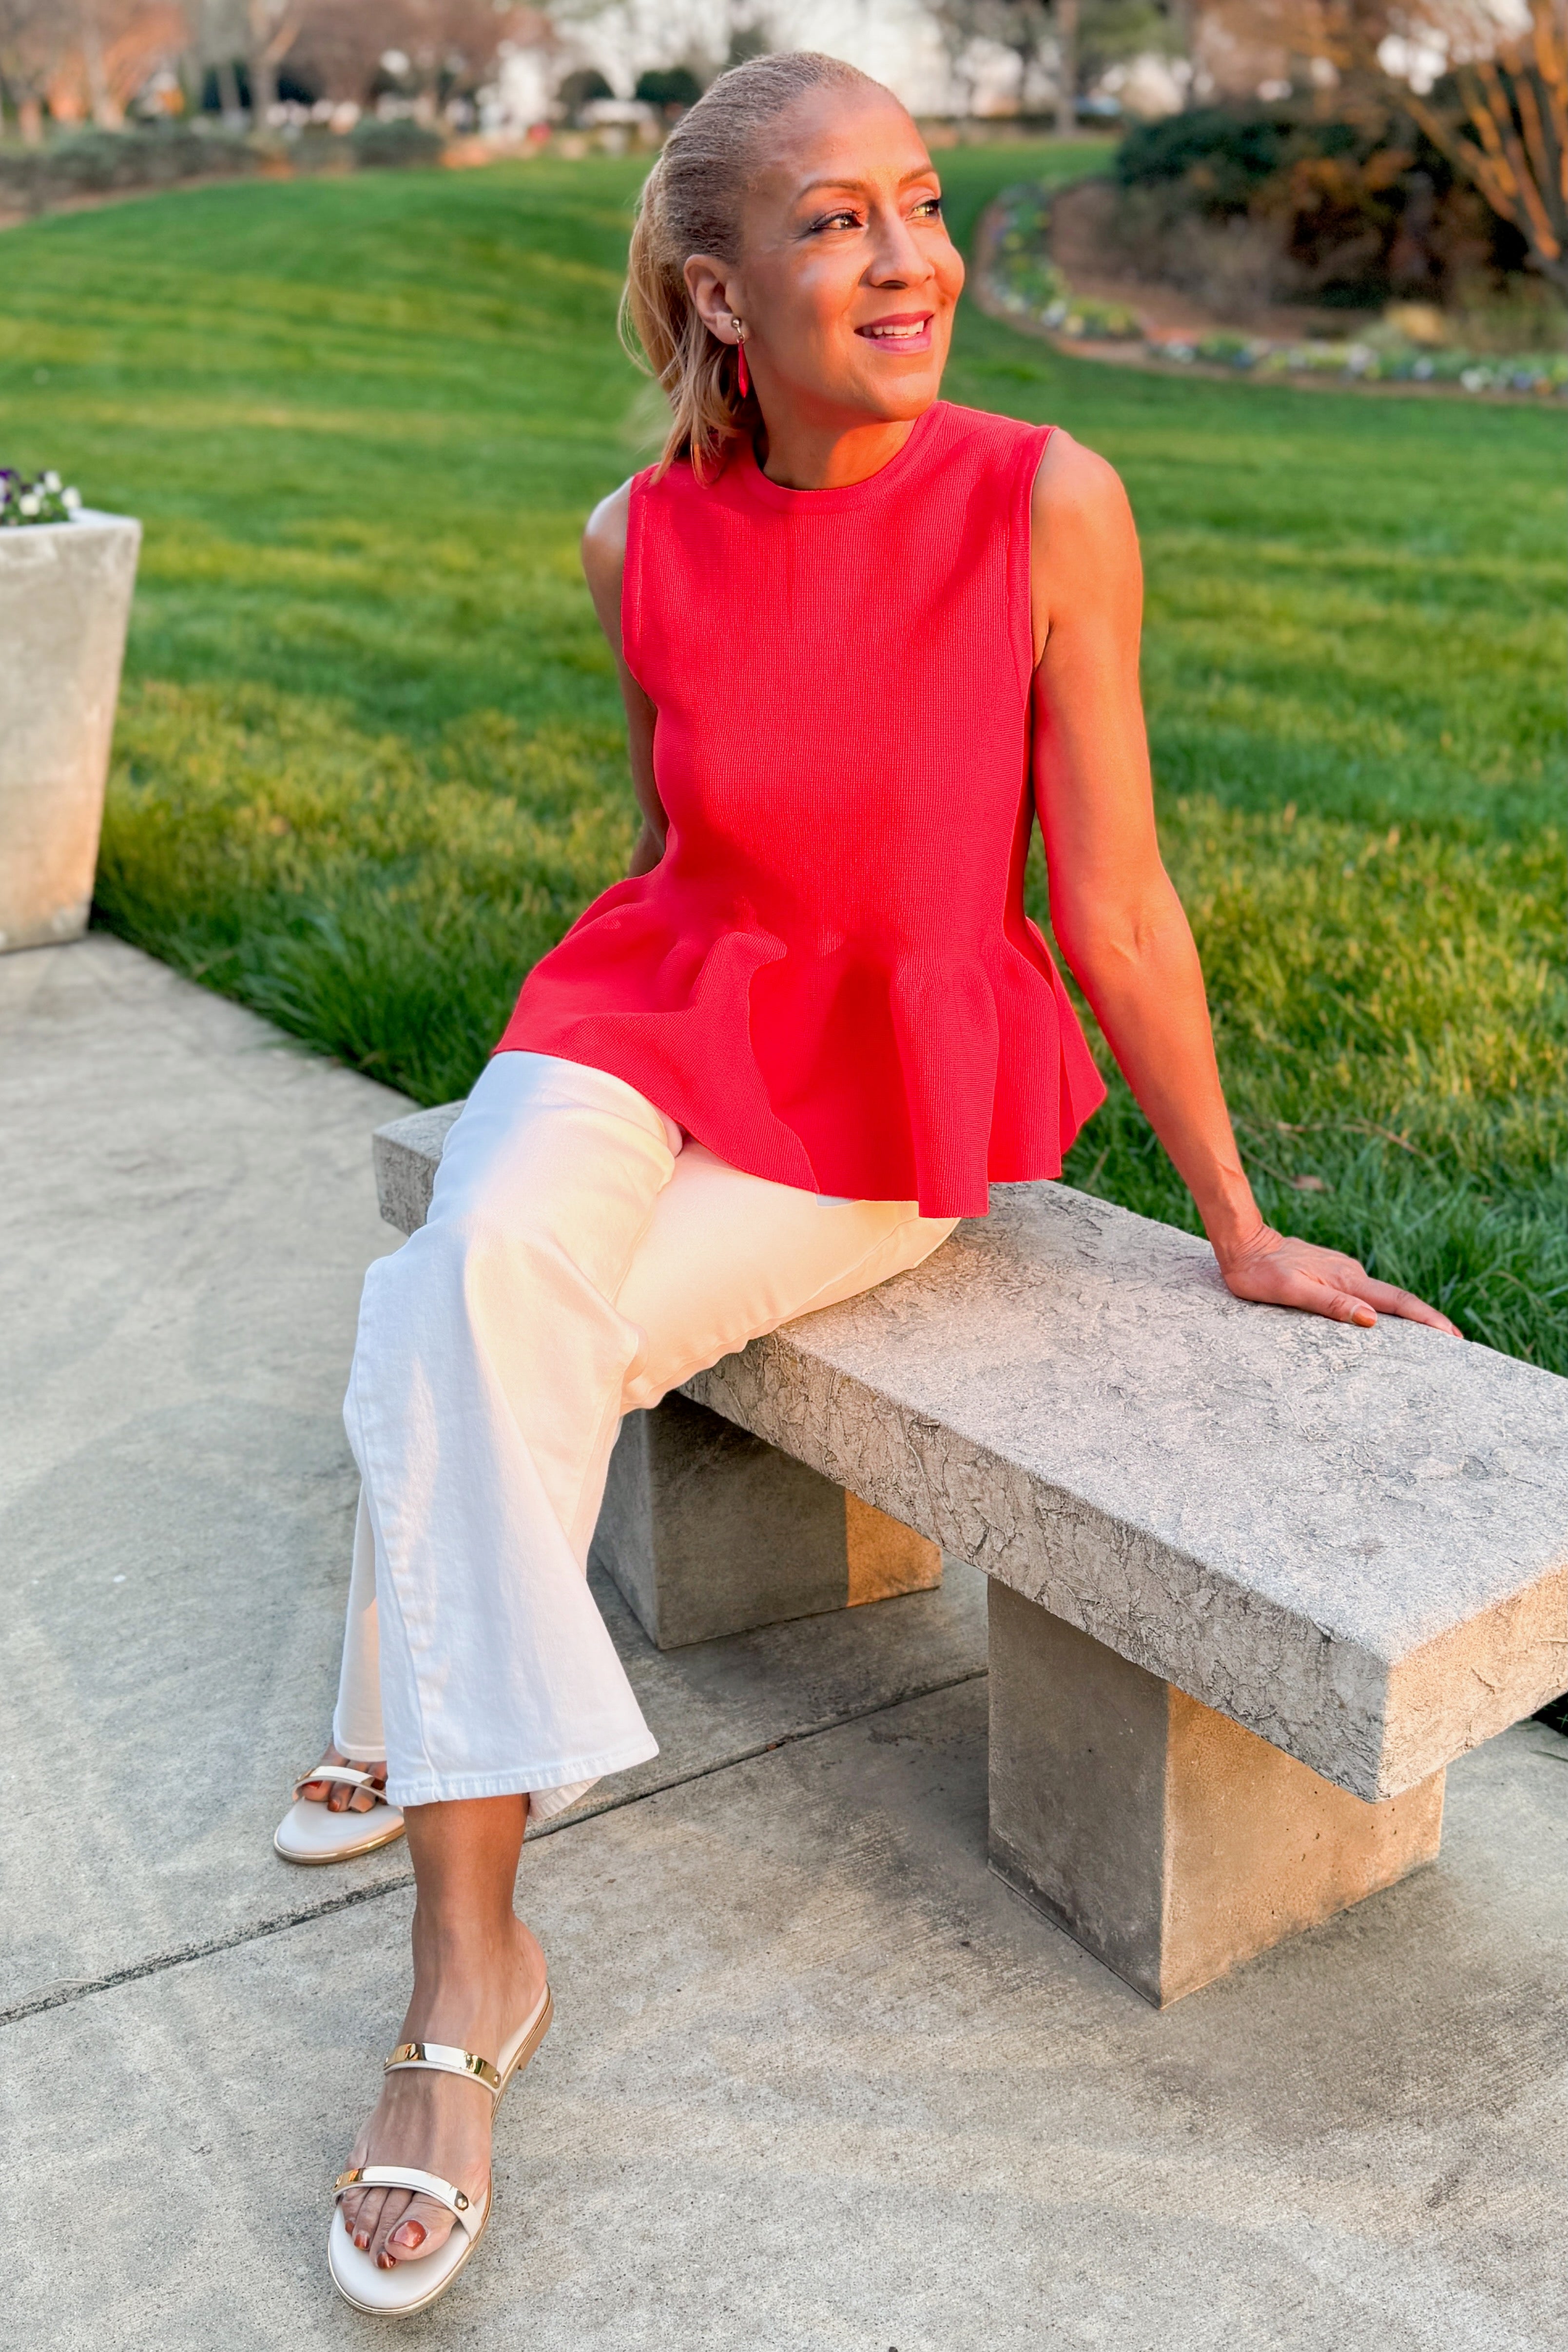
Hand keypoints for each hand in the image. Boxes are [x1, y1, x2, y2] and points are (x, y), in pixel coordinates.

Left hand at [1215, 1224, 1460, 1336]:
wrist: (1243, 1244)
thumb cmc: (1260, 1272)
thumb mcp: (1292, 1291)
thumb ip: (1331, 1304)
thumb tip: (1372, 1320)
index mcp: (1347, 1280)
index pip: (1398, 1303)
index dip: (1428, 1320)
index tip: (1453, 1336)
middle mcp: (1350, 1274)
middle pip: (1396, 1301)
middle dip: (1426, 1321)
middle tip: (1453, 1344)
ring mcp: (1342, 1272)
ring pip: (1379, 1298)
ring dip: (1403, 1317)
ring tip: (1425, 1340)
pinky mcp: (1331, 1273)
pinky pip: (1362, 1294)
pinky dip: (1379, 1309)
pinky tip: (1380, 1323)